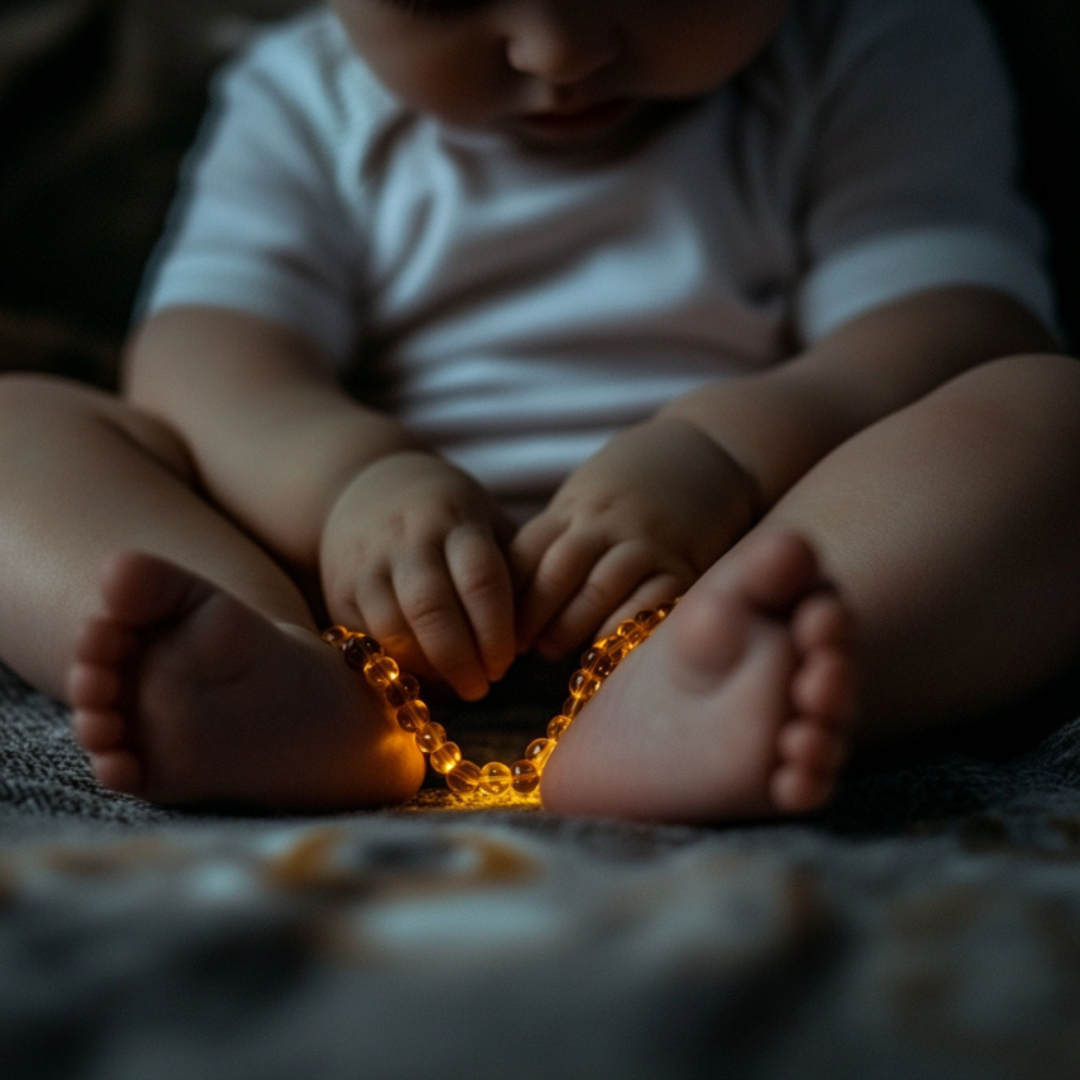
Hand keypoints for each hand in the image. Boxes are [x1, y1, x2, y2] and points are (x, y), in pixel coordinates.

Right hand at [320, 452, 517, 699]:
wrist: (362, 485)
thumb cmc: (446, 515)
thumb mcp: (485, 520)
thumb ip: (512, 567)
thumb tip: (537, 633)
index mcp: (453, 520)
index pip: (479, 578)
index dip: (496, 630)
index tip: (508, 662)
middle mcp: (406, 540)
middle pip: (433, 609)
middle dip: (462, 659)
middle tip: (484, 685)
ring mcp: (367, 566)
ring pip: (393, 630)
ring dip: (429, 669)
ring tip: (457, 684)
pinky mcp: (339, 592)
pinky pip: (368, 640)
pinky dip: (397, 666)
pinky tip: (425, 676)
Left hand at [511, 417, 757, 658]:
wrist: (711, 450)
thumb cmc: (635, 483)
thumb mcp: (586, 496)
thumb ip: (556, 537)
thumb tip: (513, 591)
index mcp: (575, 507)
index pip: (527, 553)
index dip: (507, 594)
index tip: (493, 623)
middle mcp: (606, 522)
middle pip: (556, 574)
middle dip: (532, 617)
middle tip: (518, 648)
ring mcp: (647, 542)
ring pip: (598, 591)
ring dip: (571, 627)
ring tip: (555, 650)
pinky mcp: (686, 563)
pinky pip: (650, 601)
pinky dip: (625, 625)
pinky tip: (609, 646)